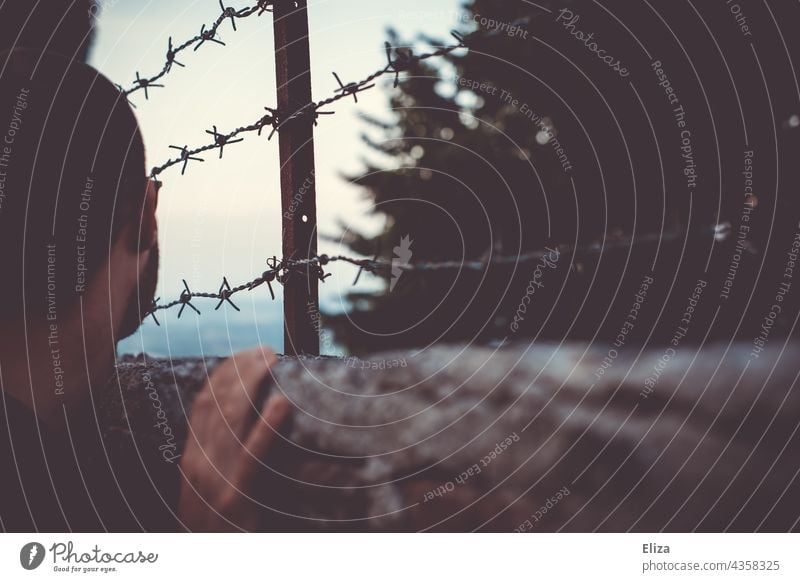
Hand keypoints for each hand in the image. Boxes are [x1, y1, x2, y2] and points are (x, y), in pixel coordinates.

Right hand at [178, 346, 289, 530]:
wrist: (206, 565)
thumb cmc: (216, 531)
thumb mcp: (207, 491)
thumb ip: (217, 460)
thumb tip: (239, 426)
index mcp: (191, 459)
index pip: (203, 402)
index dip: (223, 373)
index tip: (244, 353)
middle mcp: (198, 463)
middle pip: (218, 402)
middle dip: (240, 369)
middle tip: (267, 349)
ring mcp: (214, 479)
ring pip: (232, 419)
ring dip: (253, 384)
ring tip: (274, 362)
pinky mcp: (236, 497)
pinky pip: (251, 456)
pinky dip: (266, 427)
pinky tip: (282, 404)